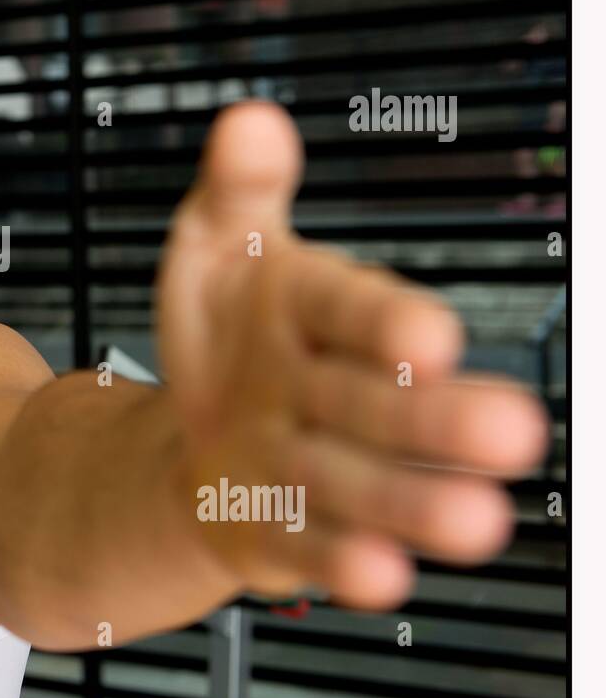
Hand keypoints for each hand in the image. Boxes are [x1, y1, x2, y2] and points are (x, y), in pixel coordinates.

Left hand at [155, 100, 548, 611]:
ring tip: (473, 521)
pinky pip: (314, 545)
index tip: (426, 335)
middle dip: (436, 418)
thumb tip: (248, 122)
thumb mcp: (213, 251)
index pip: (356, 308)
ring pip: (363, 483)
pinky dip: (343, 561)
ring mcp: (316, 464)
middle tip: (508, 431)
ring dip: (413, 500)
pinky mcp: (289, 529)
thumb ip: (239, 193)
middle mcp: (334, 389)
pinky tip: (380, 575)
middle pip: (381, 403)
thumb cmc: (223, 334)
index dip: (386, 322)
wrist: (189, 429)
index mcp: (321, 309)